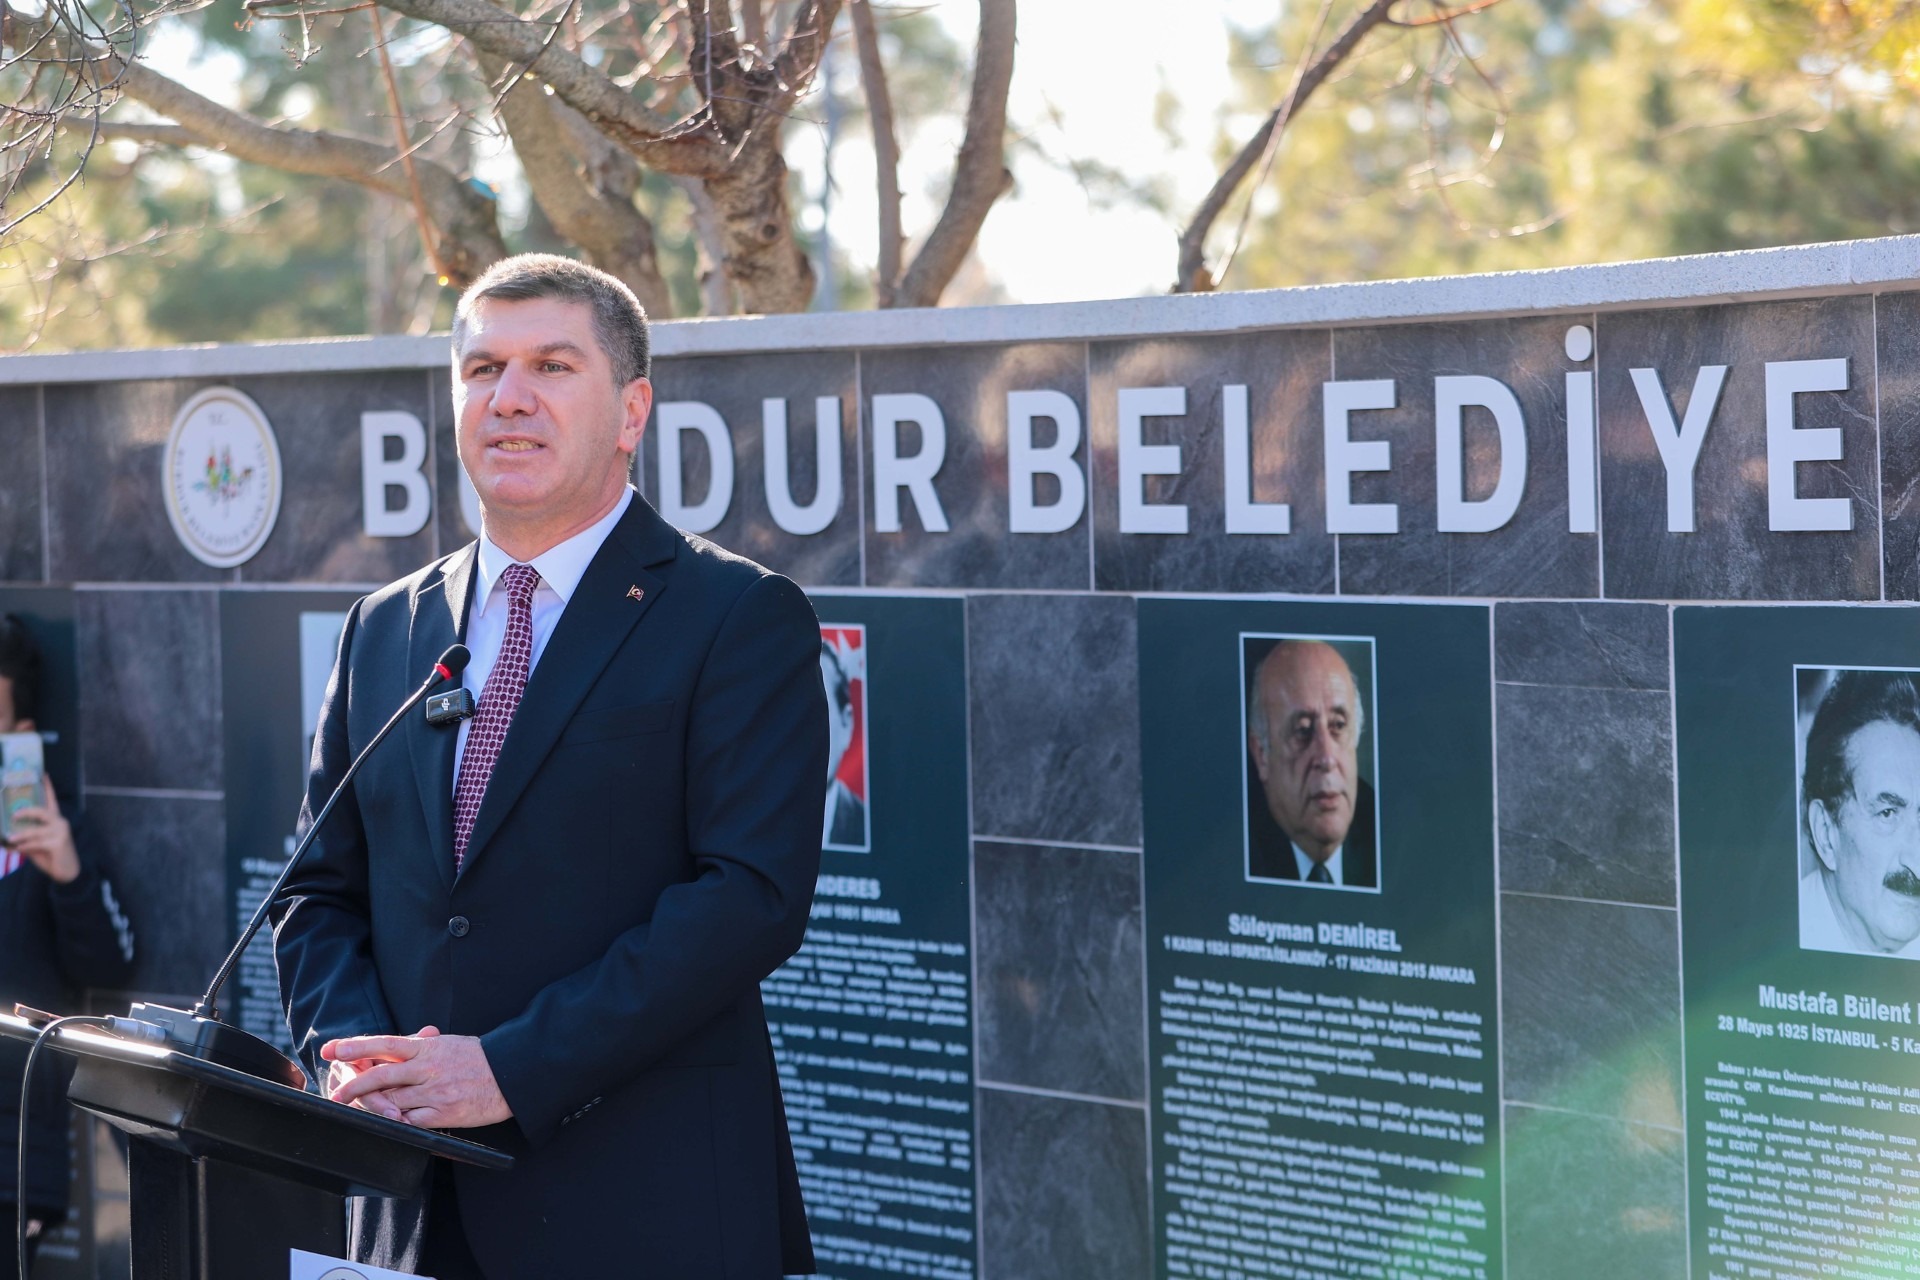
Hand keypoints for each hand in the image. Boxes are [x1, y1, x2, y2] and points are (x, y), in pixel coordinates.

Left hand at [4, 779, 78, 883]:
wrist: (66, 873)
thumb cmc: (51, 857)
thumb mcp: (36, 845)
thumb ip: (27, 838)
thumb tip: (8, 837)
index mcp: (55, 820)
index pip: (51, 800)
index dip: (47, 787)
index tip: (43, 774)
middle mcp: (60, 823)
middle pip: (42, 811)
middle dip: (27, 812)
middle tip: (14, 815)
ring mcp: (60, 832)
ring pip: (35, 830)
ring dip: (20, 835)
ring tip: (9, 839)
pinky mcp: (58, 843)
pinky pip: (36, 843)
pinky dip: (25, 846)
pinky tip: (18, 849)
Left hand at [320, 1026, 511, 1128]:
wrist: (511, 1073)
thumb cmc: (480, 1058)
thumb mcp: (449, 1043)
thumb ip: (422, 1045)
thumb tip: (400, 1044)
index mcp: (427, 1048)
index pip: (385, 1044)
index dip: (357, 1046)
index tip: (334, 1049)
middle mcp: (427, 1068)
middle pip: (381, 1075)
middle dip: (353, 1084)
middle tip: (336, 1091)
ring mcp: (434, 1092)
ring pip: (391, 1101)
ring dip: (370, 1106)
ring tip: (354, 1109)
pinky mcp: (443, 1113)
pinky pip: (410, 1121)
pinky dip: (395, 1122)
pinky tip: (385, 1122)